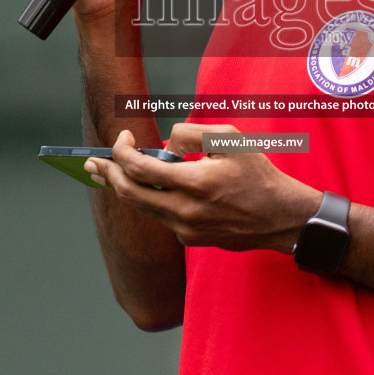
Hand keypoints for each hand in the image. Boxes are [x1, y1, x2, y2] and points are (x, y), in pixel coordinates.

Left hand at [84, 124, 321, 252]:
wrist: (281, 218)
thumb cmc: (259, 175)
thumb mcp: (231, 140)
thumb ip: (191, 134)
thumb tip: (163, 143)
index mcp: (195, 182)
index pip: (140, 168)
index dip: (122, 151)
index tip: (122, 137)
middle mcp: (185, 211)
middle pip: (130, 194)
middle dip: (107, 174)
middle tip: (92, 162)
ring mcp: (186, 230)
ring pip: (143, 208)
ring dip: (124, 189)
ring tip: (106, 174)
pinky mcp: (191, 240)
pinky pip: (163, 217)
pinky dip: (153, 201)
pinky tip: (150, 189)